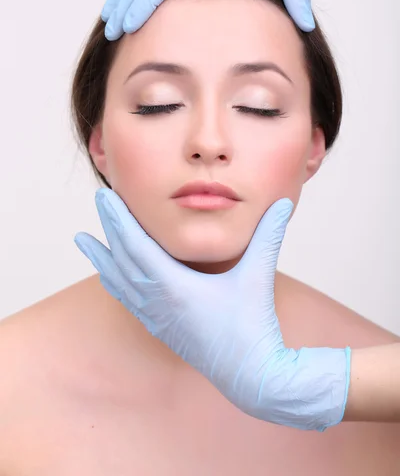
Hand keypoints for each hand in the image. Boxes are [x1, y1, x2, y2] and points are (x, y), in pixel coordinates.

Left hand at [74, 188, 349, 430]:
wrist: (251, 376)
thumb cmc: (253, 326)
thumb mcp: (258, 275)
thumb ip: (269, 235)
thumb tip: (284, 202)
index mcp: (175, 287)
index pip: (137, 245)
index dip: (119, 219)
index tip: (105, 197)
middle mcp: (158, 303)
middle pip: (123, 260)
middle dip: (110, 228)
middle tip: (99, 201)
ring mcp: (157, 319)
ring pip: (120, 283)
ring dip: (103, 258)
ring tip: (83, 241)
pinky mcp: (162, 330)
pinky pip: (129, 302)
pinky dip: (115, 283)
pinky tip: (110, 278)